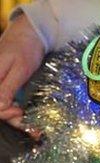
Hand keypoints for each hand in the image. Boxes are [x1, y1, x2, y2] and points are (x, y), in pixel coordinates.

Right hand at [0, 15, 44, 134]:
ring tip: (32, 128)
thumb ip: (7, 87)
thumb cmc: (25, 48)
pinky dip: (15, 110)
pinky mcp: (3, 85)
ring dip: (14, 118)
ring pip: (1, 106)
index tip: (20, 112)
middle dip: (11, 118)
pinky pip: (5, 100)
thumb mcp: (19, 68)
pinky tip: (26, 117)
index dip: (4, 112)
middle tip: (30, 123)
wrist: (29, 34)